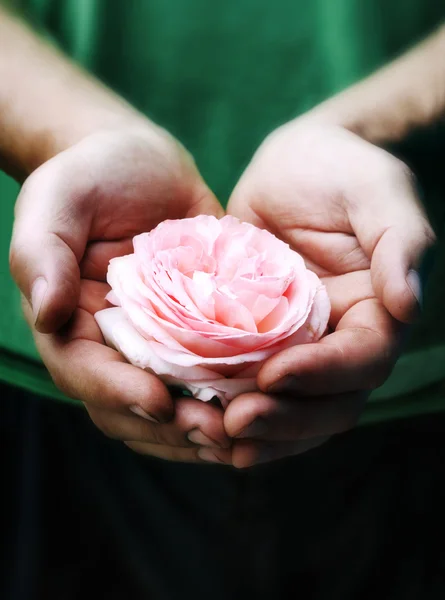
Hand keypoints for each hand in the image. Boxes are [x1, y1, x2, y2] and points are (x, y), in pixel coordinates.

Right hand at [11, 126, 230, 461]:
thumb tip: (46, 312)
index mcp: (72, 324)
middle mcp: (113, 345)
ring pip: (173, 407)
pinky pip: (211, 378)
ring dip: (206, 430)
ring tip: (247, 435)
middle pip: (131, 408)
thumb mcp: (57, 200)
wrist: (141, 164)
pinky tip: (267, 402)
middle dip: (172, 429)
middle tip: (218, 434)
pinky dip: (233, 398)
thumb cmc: (91, 176)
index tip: (158, 404)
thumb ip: (41, 253)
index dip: (118, 395)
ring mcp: (157, 344)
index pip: (85, 374)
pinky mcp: (198, 333)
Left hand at [226, 121, 434, 467]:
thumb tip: (407, 305)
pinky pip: (249, 384)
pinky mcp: (256, 338)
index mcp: (376, 312)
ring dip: (258, 431)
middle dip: (286, 420)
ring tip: (212, 435)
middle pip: (328, 403)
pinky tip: (198, 418)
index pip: (362, 360)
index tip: (275, 375)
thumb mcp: (378, 191)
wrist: (293, 165)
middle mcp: (339, 338)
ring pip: (291, 407)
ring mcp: (298, 343)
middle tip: (236, 424)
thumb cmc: (341, 169)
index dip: (323, 376)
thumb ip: (401, 242)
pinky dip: (229, 406)